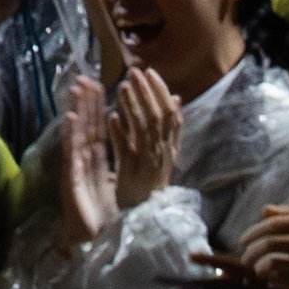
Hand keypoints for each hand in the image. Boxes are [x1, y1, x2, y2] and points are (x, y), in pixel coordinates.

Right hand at [56, 71, 118, 243]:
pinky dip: (71, 137)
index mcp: (97, 164)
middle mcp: (86, 163)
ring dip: (78, 112)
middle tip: (86, 77)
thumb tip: (135, 146)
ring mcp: (77, 170)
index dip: (97, 109)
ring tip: (77, 89)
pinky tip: (71, 119)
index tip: (99, 85)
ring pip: (79, 136)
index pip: (99, 131)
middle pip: (87, 128)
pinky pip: (73, 155)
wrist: (93, 245)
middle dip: (87, 103)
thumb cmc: (104, 219)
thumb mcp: (116, 189)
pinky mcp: (71, 181)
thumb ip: (120, 167)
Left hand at [110, 63, 181, 205]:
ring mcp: (147, 164)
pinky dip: (120, 134)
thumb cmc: (151, 179)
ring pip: (142, 131)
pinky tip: (112, 119)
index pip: (171, 116)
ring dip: (133, 108)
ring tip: (122, 87)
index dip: (161, 93)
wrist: (144, 215)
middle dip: (146, 94)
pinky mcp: (130, 175)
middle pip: (157, 120)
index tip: (150, 72)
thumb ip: (168, 127)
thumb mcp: (164, 152)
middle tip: (134, 72)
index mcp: (170, 148)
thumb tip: (176, 97)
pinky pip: (126, 152)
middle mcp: (162, 155)